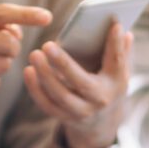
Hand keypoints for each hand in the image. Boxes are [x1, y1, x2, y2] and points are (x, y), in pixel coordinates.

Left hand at [24, 21, 132, 147]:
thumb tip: (119, 26)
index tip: (113, 24)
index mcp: (117, 84)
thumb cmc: (108, 86)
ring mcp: (82, 112)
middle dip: (63, 64)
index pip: (117, 62)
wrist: (102, 122)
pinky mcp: (65, 118)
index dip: (115, 45)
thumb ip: (120, 50)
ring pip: (60, 96)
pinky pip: (47, 105)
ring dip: (45, 76)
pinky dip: (36, 89)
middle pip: (81, 82)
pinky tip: (28, 71)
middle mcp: (100, 100)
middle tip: (47, 45)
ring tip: (34, 55)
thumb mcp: (119, 71)